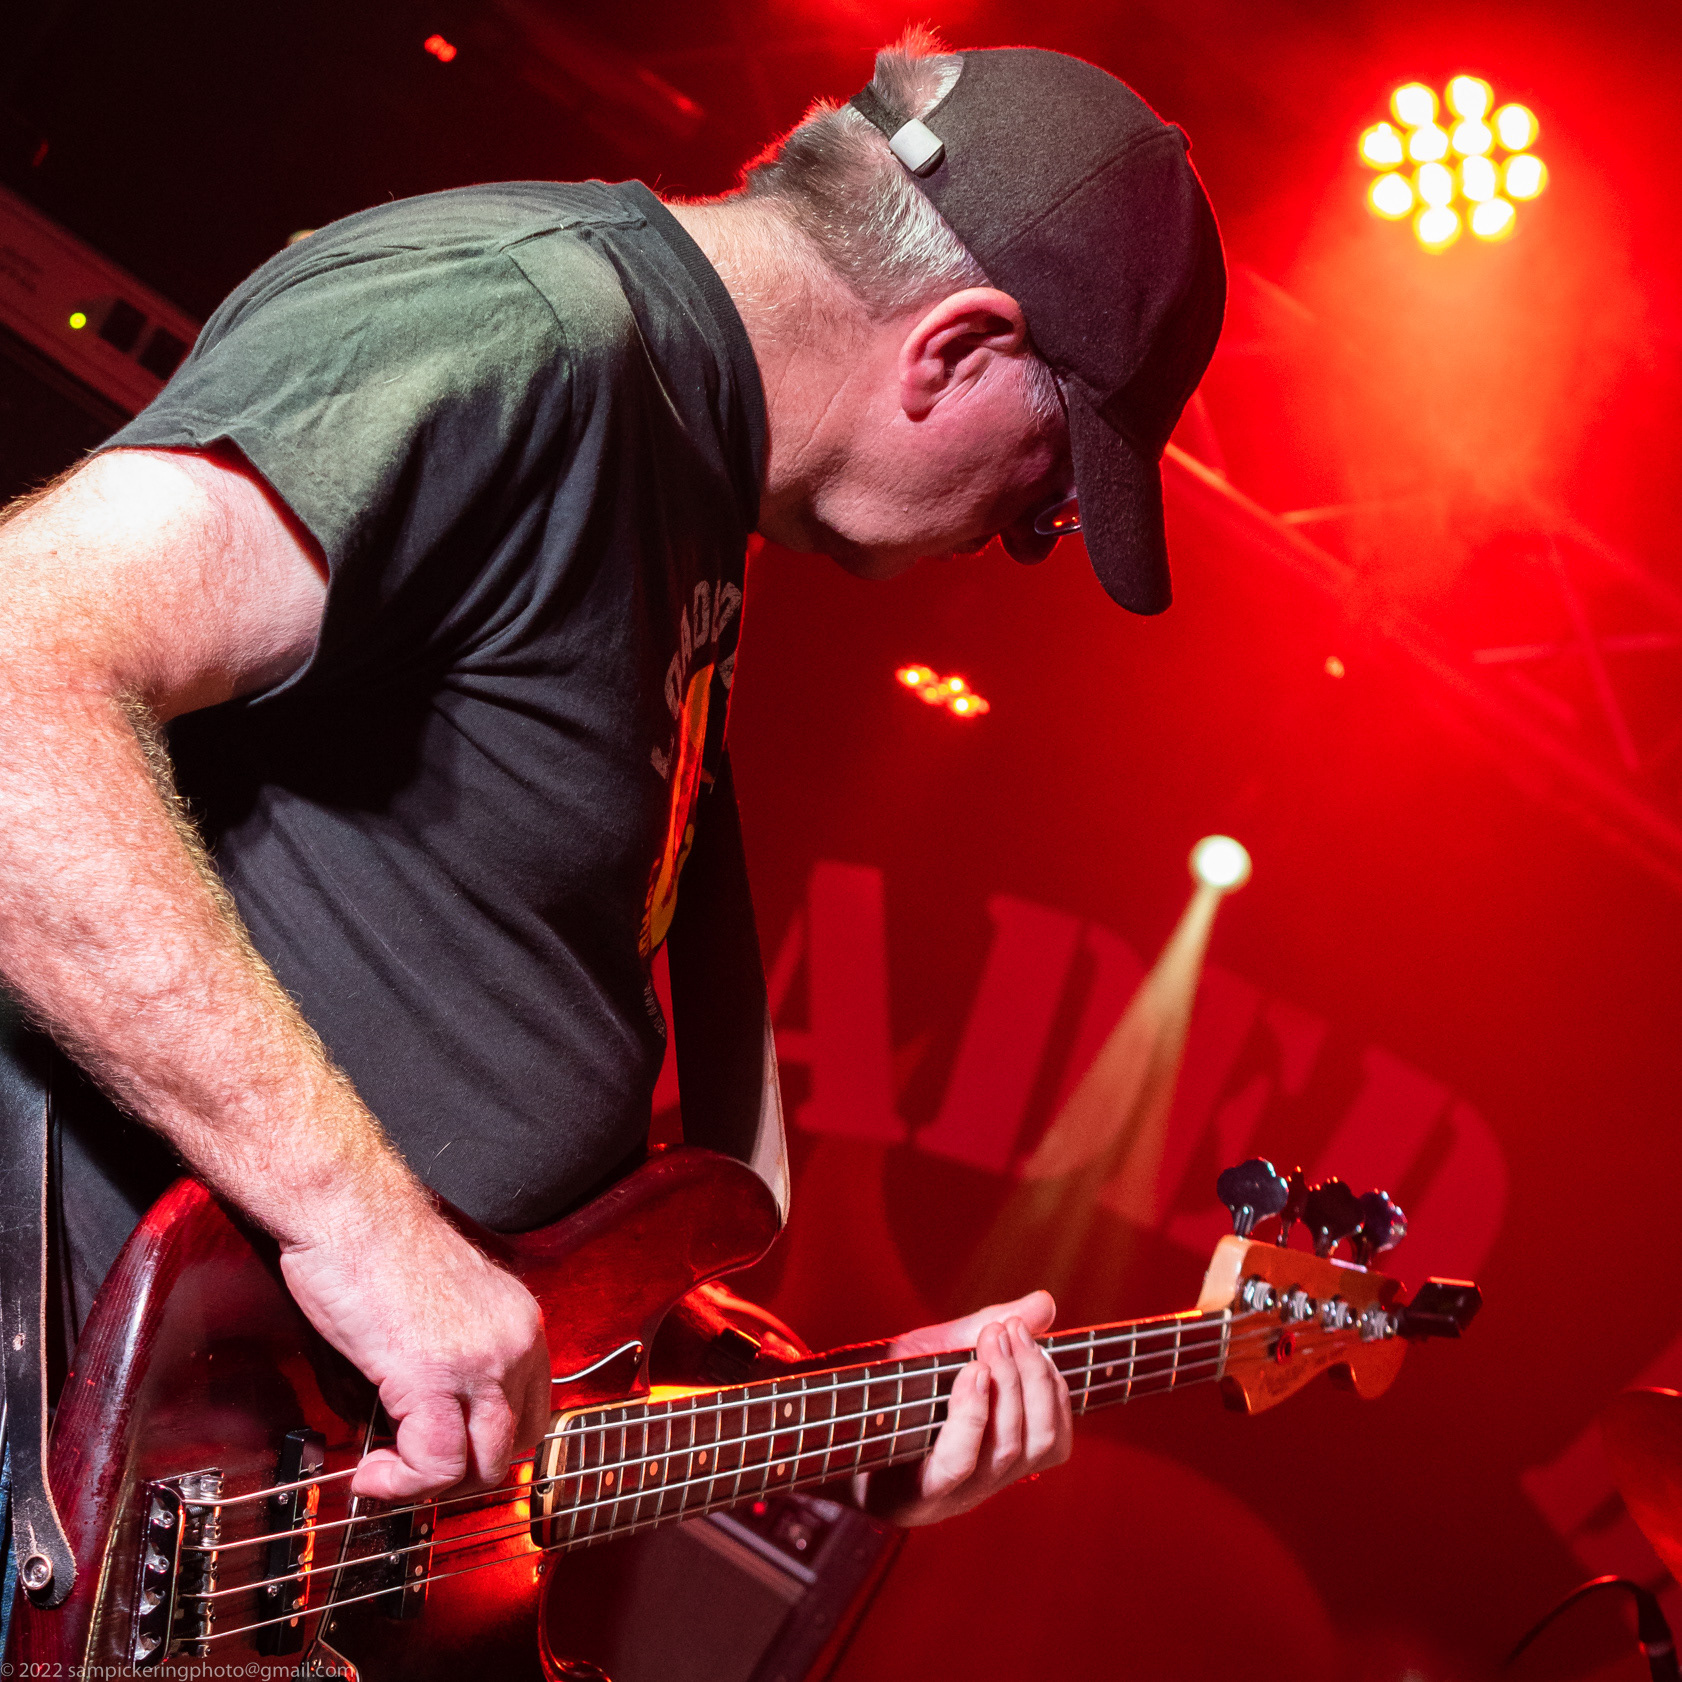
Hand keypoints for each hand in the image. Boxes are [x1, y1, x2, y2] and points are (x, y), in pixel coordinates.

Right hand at [281, 1213, 550, 1500]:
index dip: (485, 1447)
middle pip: (513, 1444)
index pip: (531, 1409)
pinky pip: (437, 1464)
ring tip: (386, 1474)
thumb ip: (454, 1359)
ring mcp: (481, 1361)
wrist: (349, 1211)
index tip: (444, 1457)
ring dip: (431, 1487)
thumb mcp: (443, 1306)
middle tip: (411, 1472)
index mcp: (519, 1320)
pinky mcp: (434, 1376)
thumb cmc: (377, 1246)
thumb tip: (428, 1425)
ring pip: (483, 1465)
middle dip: (462, 1474)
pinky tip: (370, 1472)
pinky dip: (402, 1484)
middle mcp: (514, 1341)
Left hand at [853, 1289, 1072, 1526]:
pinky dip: (972, 1415)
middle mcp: (977, 1486)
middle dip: (1033, 1378)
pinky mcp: (909, 1501)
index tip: (1028, 1334)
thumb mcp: (938, 1351)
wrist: (807, 1419)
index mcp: (991, 1458)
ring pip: (1008, 1452)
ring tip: (990, 1339)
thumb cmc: (875, 1387)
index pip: (1053, 1440)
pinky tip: (971, 1374)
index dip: (1053, 1388)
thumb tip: (1047, 1303)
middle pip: (1039, 1444)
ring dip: (1008, 1386)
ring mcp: (946, 1499)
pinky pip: (957, 1463)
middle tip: (1009, 1329)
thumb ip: (989, 1330)